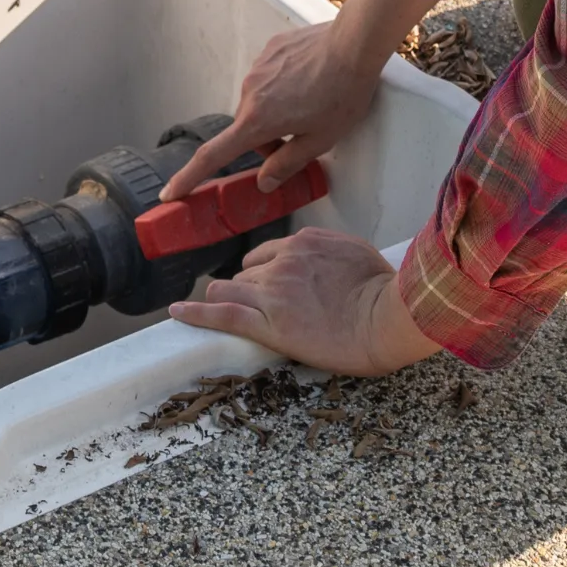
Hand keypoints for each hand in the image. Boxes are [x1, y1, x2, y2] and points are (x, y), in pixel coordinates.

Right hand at [166, 0, 438, 198]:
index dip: (189, 178)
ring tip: (314, 103)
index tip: (170, 192)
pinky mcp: (270, 50)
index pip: (213, 156)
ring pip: (259, 103)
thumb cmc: (342, 93)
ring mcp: (258, 68)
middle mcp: (249, 93)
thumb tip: (264, 182)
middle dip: (268, 140)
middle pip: (248, 129)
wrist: (354, 44)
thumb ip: (288, 164)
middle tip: (302, 137)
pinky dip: (284, 86)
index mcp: (257, 121)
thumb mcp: (320, 140)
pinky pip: (269, 77)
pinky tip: (311, 80)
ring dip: (277, 111)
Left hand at [168, 228, 439, 376]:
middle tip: (259, 310)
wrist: (389, 316)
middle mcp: (282, 262)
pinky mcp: (269, 323)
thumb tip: (321, 261)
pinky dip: (197, 314)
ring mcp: (273, 292)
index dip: (262, 272)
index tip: (265, 285)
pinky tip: (178, 314)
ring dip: (229, 302)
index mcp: (304, 243)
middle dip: (247, 289)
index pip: (266, 255)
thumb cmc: (384, 289)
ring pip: (230, 291)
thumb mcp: (356, 254)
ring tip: (224, 315)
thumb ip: (328, 253)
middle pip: (246, 273)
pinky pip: (222, 314)